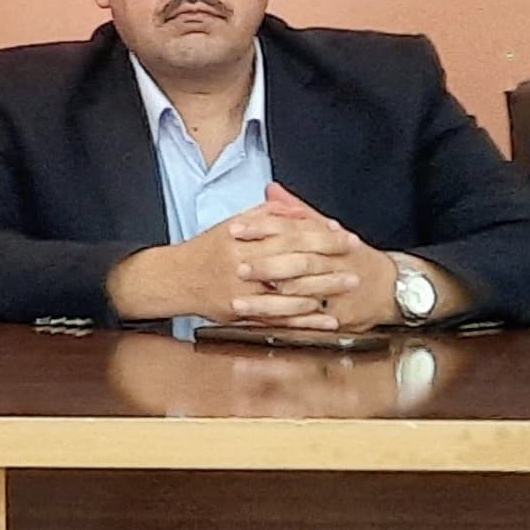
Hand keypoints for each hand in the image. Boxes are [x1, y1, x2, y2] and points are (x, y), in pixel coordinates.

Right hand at [109, 185, 377, 329]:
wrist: (174, 279)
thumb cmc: (206, 249)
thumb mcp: (233, 223)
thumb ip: (265, 215)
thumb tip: (296, 209)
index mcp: (241, 237)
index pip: (289, 233)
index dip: (320, 235)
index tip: (344, 235)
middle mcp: (242, 263)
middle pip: (294, 260)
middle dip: (329, 260)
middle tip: (356, 259)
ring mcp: (242, 291)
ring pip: (289, 290)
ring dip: (323, 288)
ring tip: (349, 284)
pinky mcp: (241, 313)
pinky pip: (279, 317)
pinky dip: (305, 319)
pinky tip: (326, 318)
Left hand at [227, 187, 400, 329]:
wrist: (393, 288)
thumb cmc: (355, 257)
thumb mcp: (329, 230)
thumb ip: (297, 211)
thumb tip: (271, 189)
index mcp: (329, 238)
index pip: (292, 229)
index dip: (263, 228)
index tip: (235, 228)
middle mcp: (334, 263)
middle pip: (298, 262)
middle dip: (266, 265)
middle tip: (236, 267)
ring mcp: (337, 291)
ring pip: (300, 294)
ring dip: (267, 301)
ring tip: (237, 302)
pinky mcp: (338, 316)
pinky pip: (308, 321)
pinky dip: (284, 322)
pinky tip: (262, 323)